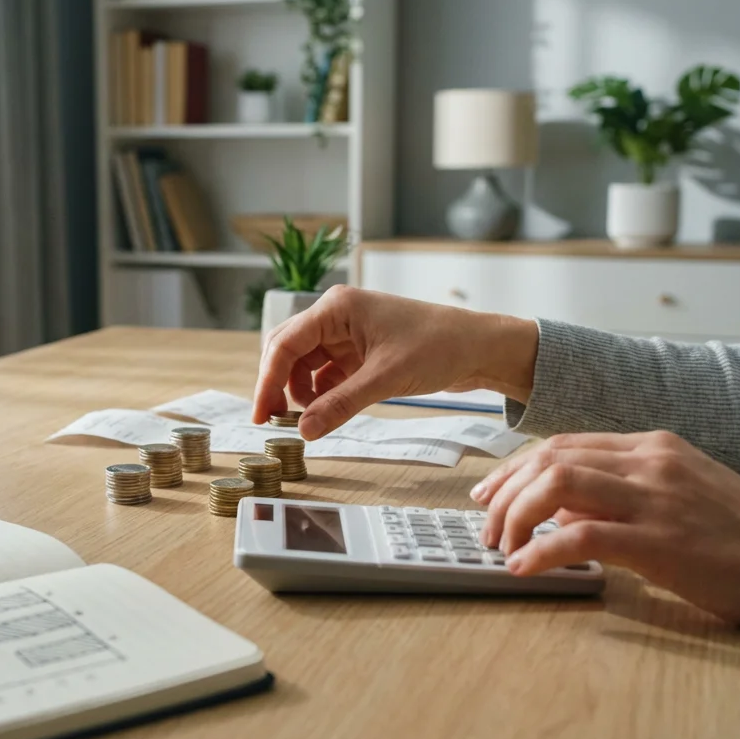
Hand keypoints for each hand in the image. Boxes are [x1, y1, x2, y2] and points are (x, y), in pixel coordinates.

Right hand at [252, 285, 538, 439]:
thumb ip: (341, 404)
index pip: (286, 343)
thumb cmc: (438, 346)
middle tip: (274, 424)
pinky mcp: (359, 352)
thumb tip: (304, 431)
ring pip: (305, 366)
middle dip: (279, 387)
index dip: (268, 381)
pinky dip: (321, 395)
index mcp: (337, 307)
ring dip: (301, 394)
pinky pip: (326, 375)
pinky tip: (326, 414)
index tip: (260, 415)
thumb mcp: (386, 379)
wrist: (479, 347)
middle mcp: (336, 316)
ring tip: (308, 421)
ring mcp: (347, 334)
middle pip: (288, 352)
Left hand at [471, 430, 739, 638]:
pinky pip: (581, 535)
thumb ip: (629, 491)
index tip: (491, 496)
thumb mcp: (684, 494)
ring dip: (515, 516)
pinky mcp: (661, 539)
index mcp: (654, 446)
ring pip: (557, 483)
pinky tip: (525, 567)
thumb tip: (567, 508)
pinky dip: (542, 550)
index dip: (516, 470)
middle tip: (486, 528)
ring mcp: (656, 496)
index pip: (563, 444)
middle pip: (549, 457)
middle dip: (505, 491)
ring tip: (502, 548)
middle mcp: (650, 461)